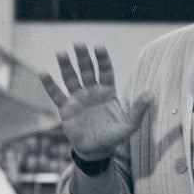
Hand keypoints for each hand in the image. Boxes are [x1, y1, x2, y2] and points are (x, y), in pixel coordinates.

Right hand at [40, 44, 150, 160]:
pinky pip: (57, 95)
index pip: (105, 71)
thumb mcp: (129, 124)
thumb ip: (138, 108)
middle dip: (83, 57)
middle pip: (86, 70)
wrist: (96, 150)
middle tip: (79, 44)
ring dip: (66, 66)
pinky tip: (43, 73)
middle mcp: (91, 91)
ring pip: (70, 78)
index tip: (98, 47)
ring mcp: (77, 98)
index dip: (102, 59)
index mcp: (107, 92)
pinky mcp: (66, 108)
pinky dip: (50, 85)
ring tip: (61, 53)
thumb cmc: (114, 135)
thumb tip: (151, 94)